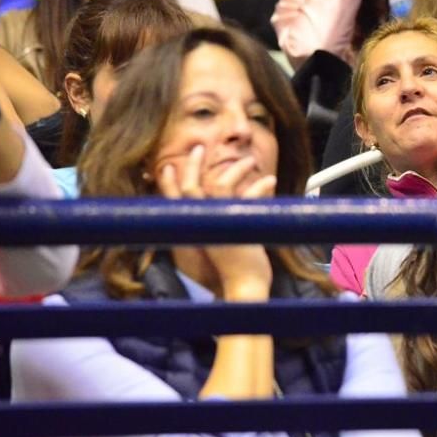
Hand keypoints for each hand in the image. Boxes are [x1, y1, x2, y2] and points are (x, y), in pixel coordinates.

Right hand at [158, 145, 277, 299]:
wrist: (243, 288)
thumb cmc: (231, 271)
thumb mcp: (216, 244)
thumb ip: (212, 225)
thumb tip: (217, 207)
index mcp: (192, 231)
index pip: (172, 203)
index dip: (167, 184)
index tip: (166, 167)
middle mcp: (201, 226)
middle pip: (189, 188)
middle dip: (192, 166)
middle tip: (198, 148)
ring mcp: (219, 224)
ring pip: (220, 186)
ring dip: (235, 170)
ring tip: (249, 161)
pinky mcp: (240, 224)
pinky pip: (249, 198)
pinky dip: (260, 187)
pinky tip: (270, 181)